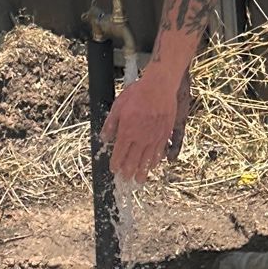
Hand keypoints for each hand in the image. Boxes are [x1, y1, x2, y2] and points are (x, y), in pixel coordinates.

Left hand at [101, 66, 187, 181]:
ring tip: (139, 180)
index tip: (114, 170)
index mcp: (126, 133)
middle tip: (126, 180)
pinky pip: (159, 152)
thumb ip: (110, 125)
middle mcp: (140, 139)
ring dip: (142, 172)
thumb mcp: (117, 106)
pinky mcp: (164, 135)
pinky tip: (154, 165)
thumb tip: (103, 138)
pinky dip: (155, 160)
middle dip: (128, 172)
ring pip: (147, 160)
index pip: (119, 154)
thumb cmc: (138, 94)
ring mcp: (153, 138)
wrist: (159, 87)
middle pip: (133, 161)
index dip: (116, 164)